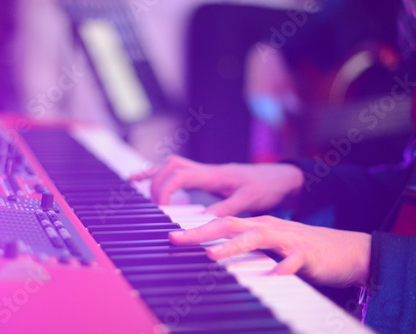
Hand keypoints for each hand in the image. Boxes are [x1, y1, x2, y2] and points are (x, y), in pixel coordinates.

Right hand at [130, 155, 303, 215]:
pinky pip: (181, 171)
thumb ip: (225, 209)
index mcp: (215, 175)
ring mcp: (207, 171)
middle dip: (157, 182)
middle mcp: (208, 170)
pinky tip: (147, 178)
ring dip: (156, 173)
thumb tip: (201, 220)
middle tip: (153, 204)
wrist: (282, 178)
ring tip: (137, 183)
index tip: (160, 208)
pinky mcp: (208, 177)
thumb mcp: (248, 200)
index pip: (181, 174)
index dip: (166, 189)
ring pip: (173, 163)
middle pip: (171, 165)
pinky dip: (163, 173)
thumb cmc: (267, 187)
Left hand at [169, 216, 371, 287]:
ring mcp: (288, 239)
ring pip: (258, 237)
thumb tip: (214, 255)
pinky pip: (293, 262)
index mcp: (257, 226)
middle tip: (177, 239)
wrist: (346, 250)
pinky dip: (282, 268)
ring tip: (213, 256)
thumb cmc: (300, 250)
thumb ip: (245, 248)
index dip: (196, 229)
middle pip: (231, 224)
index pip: (222, 223)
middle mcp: (268, 228)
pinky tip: (273, 276)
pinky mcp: (307, 254)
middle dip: (202, 232)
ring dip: (234, 247)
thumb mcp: (269, 246)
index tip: (172, 236)